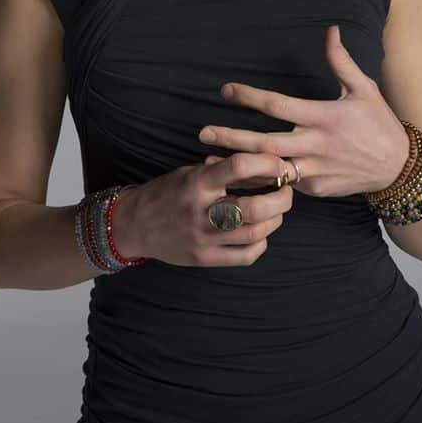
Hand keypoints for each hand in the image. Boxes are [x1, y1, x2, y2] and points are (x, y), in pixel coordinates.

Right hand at [125, 152, 292, 267]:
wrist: (135, 224)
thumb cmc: (168, 192)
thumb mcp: (192, 172)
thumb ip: (225, 171)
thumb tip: (266, 167)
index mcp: (198, 182)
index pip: (239, 166)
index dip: (267, 163)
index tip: (280, 164)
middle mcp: (202, 211)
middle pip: (256, 207)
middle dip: (281, 198)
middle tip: (286, 191)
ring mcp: (204, 238)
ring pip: (256, 233)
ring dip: (275, 220)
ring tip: (276, 211)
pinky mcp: (205, 259)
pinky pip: (246, 255)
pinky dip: (261, 243)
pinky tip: (259, 233)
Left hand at [199, 25, 409, 197]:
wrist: (398, 169)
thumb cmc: (378, 123)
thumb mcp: (363, 88)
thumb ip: (341, 61)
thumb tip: (330, 29)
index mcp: (324, 117)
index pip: (278, 106)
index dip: (250, 97)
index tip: (225, 90)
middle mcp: (316, 145)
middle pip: (265, 144)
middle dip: (232, 138)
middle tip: (203, 131)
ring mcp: (315, 172)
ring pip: (270, 170)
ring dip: (239, 165)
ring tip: (209, 157)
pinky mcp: (315, 191)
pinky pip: (284, 185)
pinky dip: (261, 181)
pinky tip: (237, 176)